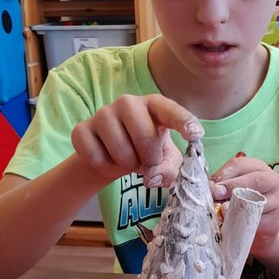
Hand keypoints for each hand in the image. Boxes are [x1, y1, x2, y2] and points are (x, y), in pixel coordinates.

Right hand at [71, 94, 202, 187]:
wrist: (110, 154)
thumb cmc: (146, 151)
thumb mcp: (165, 161)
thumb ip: (169, 169)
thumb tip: (152, 177)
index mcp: (155, 105)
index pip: (171, 111)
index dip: (184, 122)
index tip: (196, 134)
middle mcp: (128, 102)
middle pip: (145, 138)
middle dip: (150, 160)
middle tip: (146, 162)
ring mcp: (103, 113)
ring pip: (121, 152)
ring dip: (127, 166)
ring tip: (127, 158)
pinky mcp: (82, 129)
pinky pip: (96, 157)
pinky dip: (105, 167)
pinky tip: (106, 157)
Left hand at [210, 153, 278, 253]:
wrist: (256, 229)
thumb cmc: (242, 204)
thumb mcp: (231, 190)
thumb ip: (222, 186)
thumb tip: (212, 187)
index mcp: (258, 167)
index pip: (240, 164)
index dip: (224, 174)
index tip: (211, 185)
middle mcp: (272, 180)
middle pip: (254, 180)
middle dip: (232, 186)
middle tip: (217, 194)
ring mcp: (278, 199)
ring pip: (257, 200)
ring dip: (237, 206)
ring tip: (223, 211)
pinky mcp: (275, 219)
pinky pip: (258, 218)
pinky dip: (243, 221)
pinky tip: (234, 222)